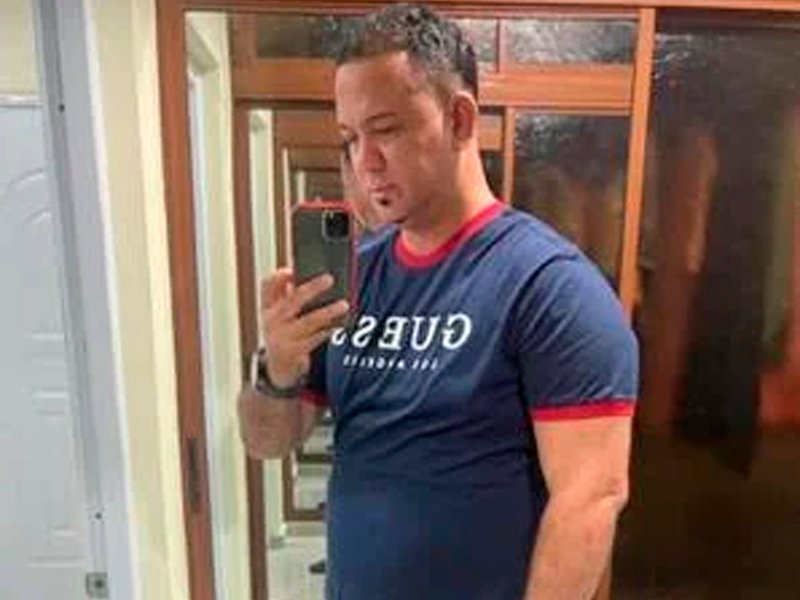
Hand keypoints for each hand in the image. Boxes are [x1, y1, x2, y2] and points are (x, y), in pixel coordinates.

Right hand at [260, 268, 348, 387]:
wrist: (278, 368)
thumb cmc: (285, 333)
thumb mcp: (280, 315)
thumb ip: (289, 296)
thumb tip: (316, 277)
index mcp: (268, 307)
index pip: (267, 287)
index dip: (278, 277)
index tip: (291, 269)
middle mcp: (272, 321)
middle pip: (292, 301)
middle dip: (312, 288)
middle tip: (329, 278)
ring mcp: (283, 337)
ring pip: (308, 321)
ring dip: (327, 312)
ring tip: (344, 304)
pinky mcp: (294, 351)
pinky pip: (316, 338)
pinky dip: (330, 330)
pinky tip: (341, 324)